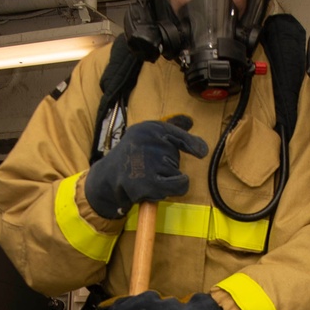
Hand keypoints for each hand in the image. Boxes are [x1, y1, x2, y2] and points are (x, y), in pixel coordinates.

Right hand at [83, 115, 207, 219]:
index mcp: (148, 129)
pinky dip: (177, 187)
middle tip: (148, 167)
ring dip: (167, 179)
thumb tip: (190, 121)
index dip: (192, 144)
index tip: (202, 152)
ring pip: (178, 172)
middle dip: (168, 165)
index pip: (176, 134)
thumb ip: (169, 129)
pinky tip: (160, 187)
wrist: (107, 178)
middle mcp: (148, 142)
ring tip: (148, 177)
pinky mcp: (151, 183)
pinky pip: (180, 184)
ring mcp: (149, 163)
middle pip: (177, 157)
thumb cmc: (131, 157)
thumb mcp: (146, 137)